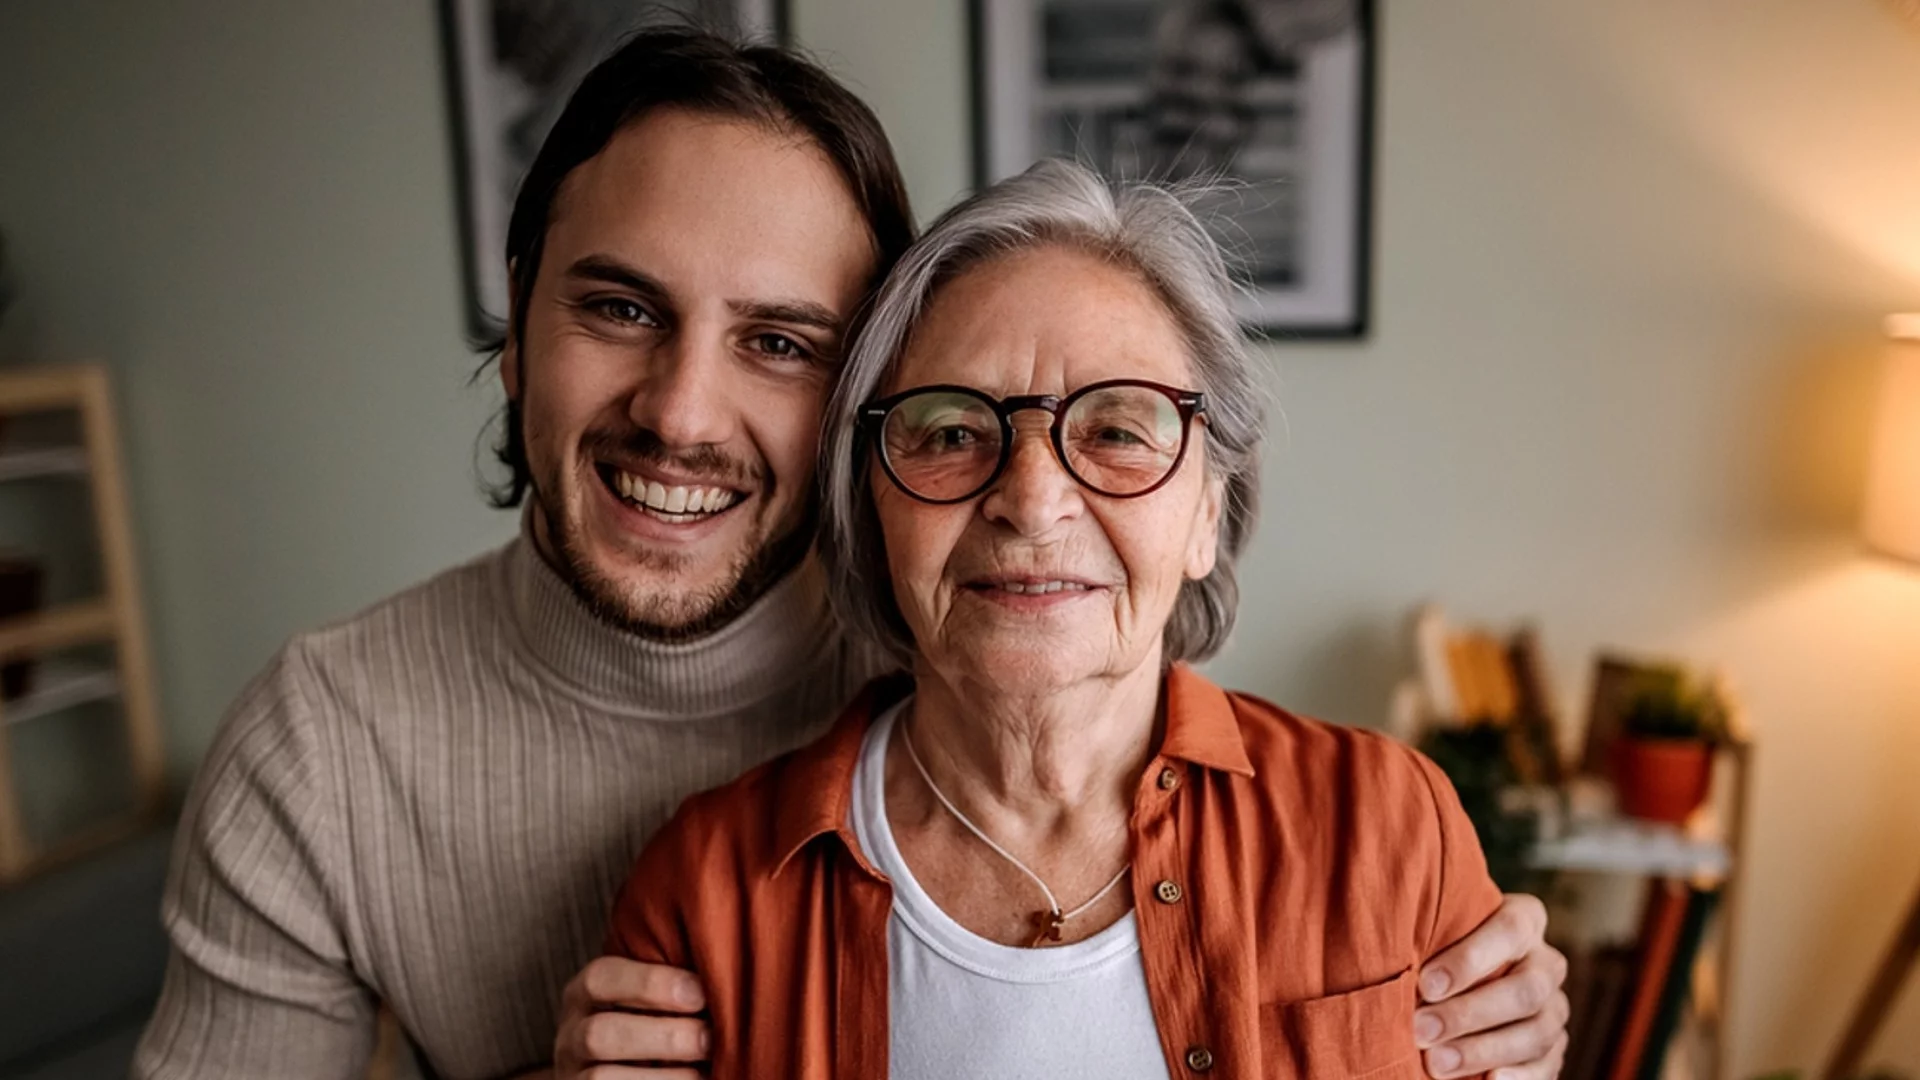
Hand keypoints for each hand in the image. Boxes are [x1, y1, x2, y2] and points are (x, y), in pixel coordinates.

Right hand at [552, 957, 709, 1078]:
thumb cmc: (651, 1028)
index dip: (650, 983)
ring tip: (703, 1072)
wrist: (623, 1072)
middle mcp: (570, 1035)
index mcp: (584, 995)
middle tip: (709, 1040)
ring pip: (600, 1078)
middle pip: (600, 1033)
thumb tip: (722, 973)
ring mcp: (572, 1075)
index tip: (699, 994)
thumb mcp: (648, 1001)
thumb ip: (671, 987)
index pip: (602, 977)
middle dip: (662, 1037)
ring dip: (661, 1077)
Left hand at [1414, 893, 1570, 1079]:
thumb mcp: (1437, 936)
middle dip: (1469, 1013)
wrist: (1464, 984)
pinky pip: (1546, 1066)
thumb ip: (1427, 941)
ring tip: (1437, 1064)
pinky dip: (1517, 1077)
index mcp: (1525, 920)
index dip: (1470, 959)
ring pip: (1535, 1032)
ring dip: (1483, 1051)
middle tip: (1421, 1031)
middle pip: (1525, 989)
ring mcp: (1555, 1008)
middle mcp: (1547, 963)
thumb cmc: (1439, 951)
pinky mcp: (1555, 1048)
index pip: (1511, 930)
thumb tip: (1387, 959)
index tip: (1425, 986)